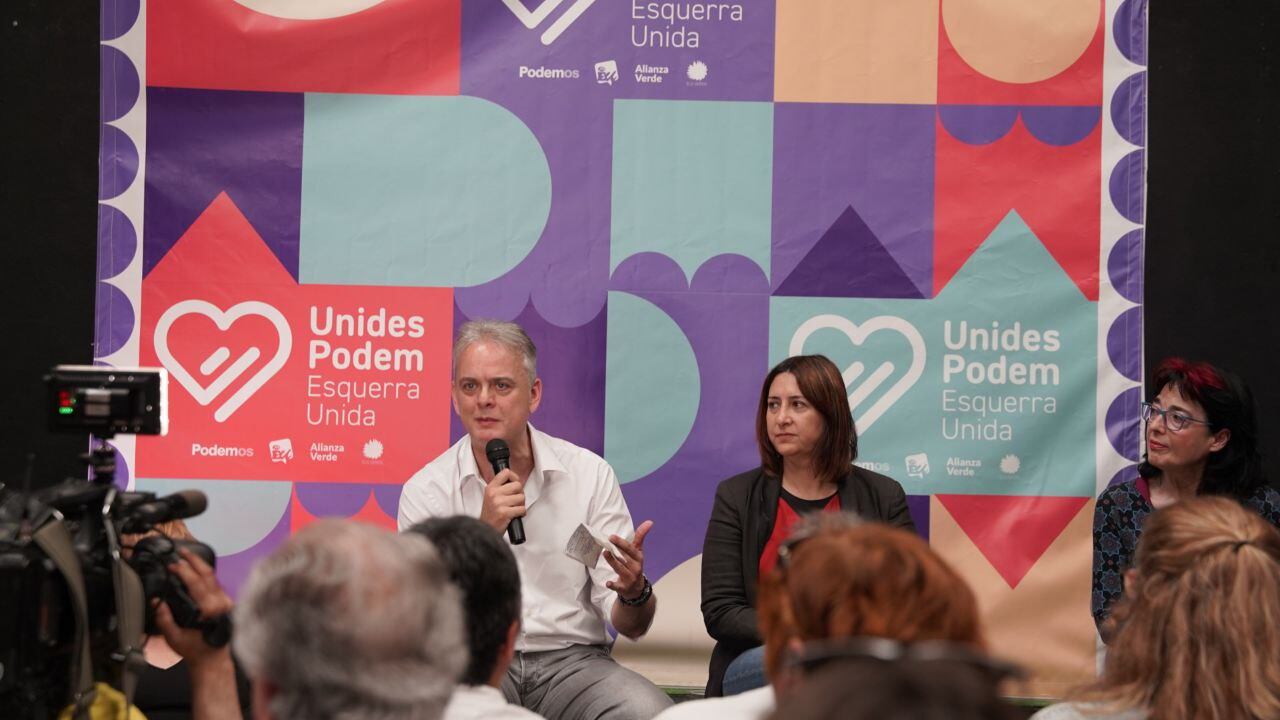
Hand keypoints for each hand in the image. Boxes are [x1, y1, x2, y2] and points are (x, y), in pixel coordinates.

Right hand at [154, 548, 232, 665]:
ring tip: (188, 558)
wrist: (213, 659)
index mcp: (209, 609)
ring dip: (200, 565)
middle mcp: (221, 602)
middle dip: (194, 560)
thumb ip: (164, 619)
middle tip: (182, 551)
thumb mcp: (174, 638)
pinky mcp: (226, 603)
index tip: (173, 565)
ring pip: (214, 577)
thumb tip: (157, 601)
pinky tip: (197, 571)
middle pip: (208, 573)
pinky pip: (216, 583)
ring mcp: (226, 602)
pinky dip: (206, 574)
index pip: (196, 582)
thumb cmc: (195, 650)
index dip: (183, 570)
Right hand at [479, 468, 525, 532]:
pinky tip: (515, 515)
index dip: (515, 477)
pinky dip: (521, 513)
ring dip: (521, 504)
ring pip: (521, 497)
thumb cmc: (490, 515)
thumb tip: (516, 481)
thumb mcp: (490, 496)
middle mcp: (494, 493)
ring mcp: (499, 503)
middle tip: (515, 500)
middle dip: (520, 494)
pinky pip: (522, 509)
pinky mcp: (504, 513)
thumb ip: (501, 488)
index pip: (506, 473)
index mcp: (491, 488)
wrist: (485, 530)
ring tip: (514, 508)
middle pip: (518, 485)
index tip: (515, 483)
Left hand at [605, 520, 652, 599]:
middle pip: (625, 558)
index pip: (630, 549)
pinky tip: (608, 583)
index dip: (622, 542)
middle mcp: (635, 567)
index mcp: (638, 557)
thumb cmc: (635, 565)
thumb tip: (649, 521)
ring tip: (605, 553)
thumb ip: (640, 537)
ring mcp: (630, 578)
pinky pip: (617, 586)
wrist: (636, 589)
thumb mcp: (638, 552)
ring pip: (620, 569)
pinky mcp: (624, 587)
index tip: (612, 536)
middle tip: (607, 541)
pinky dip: (613, 584)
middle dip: (617, 550)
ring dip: (612, 562)